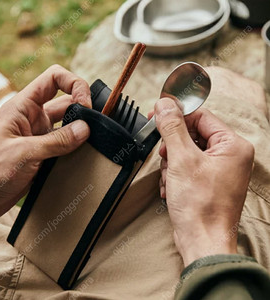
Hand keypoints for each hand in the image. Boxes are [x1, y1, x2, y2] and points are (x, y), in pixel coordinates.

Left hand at [0, 65, 90, 224]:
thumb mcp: (23, 153)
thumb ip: (56, 141)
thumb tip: (85, 128)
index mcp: (23, 107)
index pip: (53, 79)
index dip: (74, 84)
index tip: (85, 105)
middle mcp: (33, 119)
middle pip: (66, 103)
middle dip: (83, 110)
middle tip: (96, 126)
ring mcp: (39, 137)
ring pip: (68, 126)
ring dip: (81, 131)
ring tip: (94, 142)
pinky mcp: (43, 155)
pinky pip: (66, 146)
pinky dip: (77, 149)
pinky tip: (85, 156)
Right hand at [155, 97, 253, 266]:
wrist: (202, 242)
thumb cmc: (200, 205)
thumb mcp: (182, 160)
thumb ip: (173, 128)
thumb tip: (165, 105)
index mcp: (232, 146)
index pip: (200, 117)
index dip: (176, 116)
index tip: (156, 116)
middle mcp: (229, 156)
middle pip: (192, 135)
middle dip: (173, 147)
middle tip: (165, 157)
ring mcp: (218, 170)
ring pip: (186, 152)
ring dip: (171, 164)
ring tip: (170, 180)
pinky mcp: (207, 182)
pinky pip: (187, 167)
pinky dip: (175, 175)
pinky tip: (171, 189)